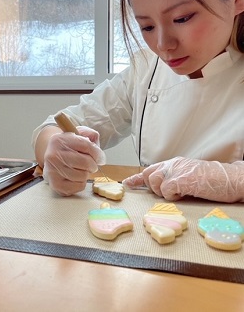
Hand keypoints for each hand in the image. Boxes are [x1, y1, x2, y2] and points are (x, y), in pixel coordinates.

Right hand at [43, 126, 105, 195]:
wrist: (52, 161)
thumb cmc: (69, 149)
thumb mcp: (77, 135)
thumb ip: (89, 134)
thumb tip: (94, 141)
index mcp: (59, 140)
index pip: (86, 146)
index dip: (98, 153)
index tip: (100, 158)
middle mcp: (53, 155)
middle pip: (86, 162)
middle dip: (93, 165)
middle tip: (91, 165)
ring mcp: (53, 171)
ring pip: (83, 175)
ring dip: (86, 173)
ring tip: (80, 170)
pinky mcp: (56, 185)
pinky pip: (79, 186)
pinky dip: (81, 183)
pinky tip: (75, 178)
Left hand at [122, 156, 243, 202]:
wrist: (231, 179)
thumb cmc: (213, 181)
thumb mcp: (189, 176)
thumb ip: (174, 178)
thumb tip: (162, 188)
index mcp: (174, 163)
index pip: (150, 169)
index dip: (137, 178)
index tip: (127, 183)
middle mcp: (173, 164)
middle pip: (148, 174)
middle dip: (151, 187)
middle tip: (166, 193)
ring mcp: (178, 170)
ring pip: (155, 182)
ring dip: (163, 192)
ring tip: (179, 193)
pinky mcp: (183, 179)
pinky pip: (166, 189)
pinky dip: (172, 195)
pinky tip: (183, 194)